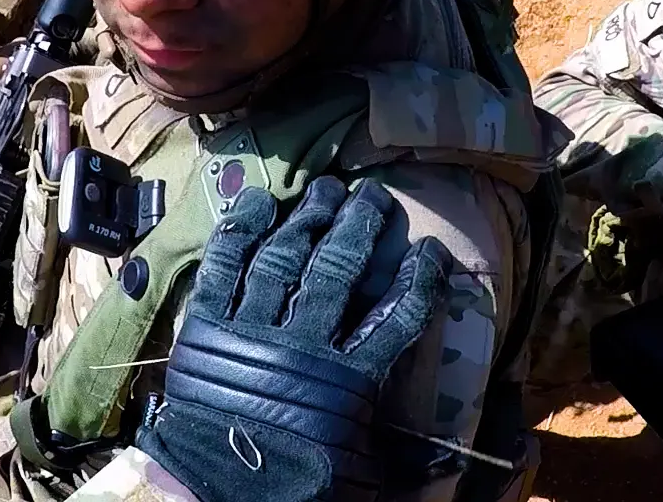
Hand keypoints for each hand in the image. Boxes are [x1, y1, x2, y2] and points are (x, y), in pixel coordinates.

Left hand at [138, 177, 453, 501]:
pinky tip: (261, 203)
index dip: (418, 280)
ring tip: (329, 189)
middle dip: (360, 227)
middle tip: (374, 197)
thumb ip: (405, 456)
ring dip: (310, 219)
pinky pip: (224, 269)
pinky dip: (241, 232)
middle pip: (340, 271)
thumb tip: (459, 460)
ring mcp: (249, 332)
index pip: (396, 317)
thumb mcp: (360, 475)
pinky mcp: (204, 329)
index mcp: (347, 382)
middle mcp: (302, 346)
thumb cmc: (295, 489)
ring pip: (286, 259)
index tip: (430, 252)